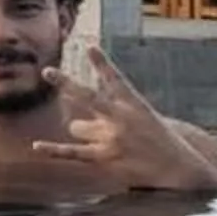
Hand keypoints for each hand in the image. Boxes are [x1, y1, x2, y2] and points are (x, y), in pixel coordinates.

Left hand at [28, 42, 201, 184]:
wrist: (178, 168)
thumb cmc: (160, 140)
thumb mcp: (145, 116)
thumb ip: (114, 112)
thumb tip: (78, 121)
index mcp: (134, 103)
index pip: (115, 78)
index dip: (102, 62)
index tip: (89, 47)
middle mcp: (120, 118)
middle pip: (87, 97)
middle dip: (65, 84)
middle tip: (47, 72)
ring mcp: (112, 138)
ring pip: (77, 127)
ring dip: (83, 131)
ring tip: (107, 140)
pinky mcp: (105, 158)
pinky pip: (73, 153)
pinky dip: (54, 150)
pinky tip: (37, 146)